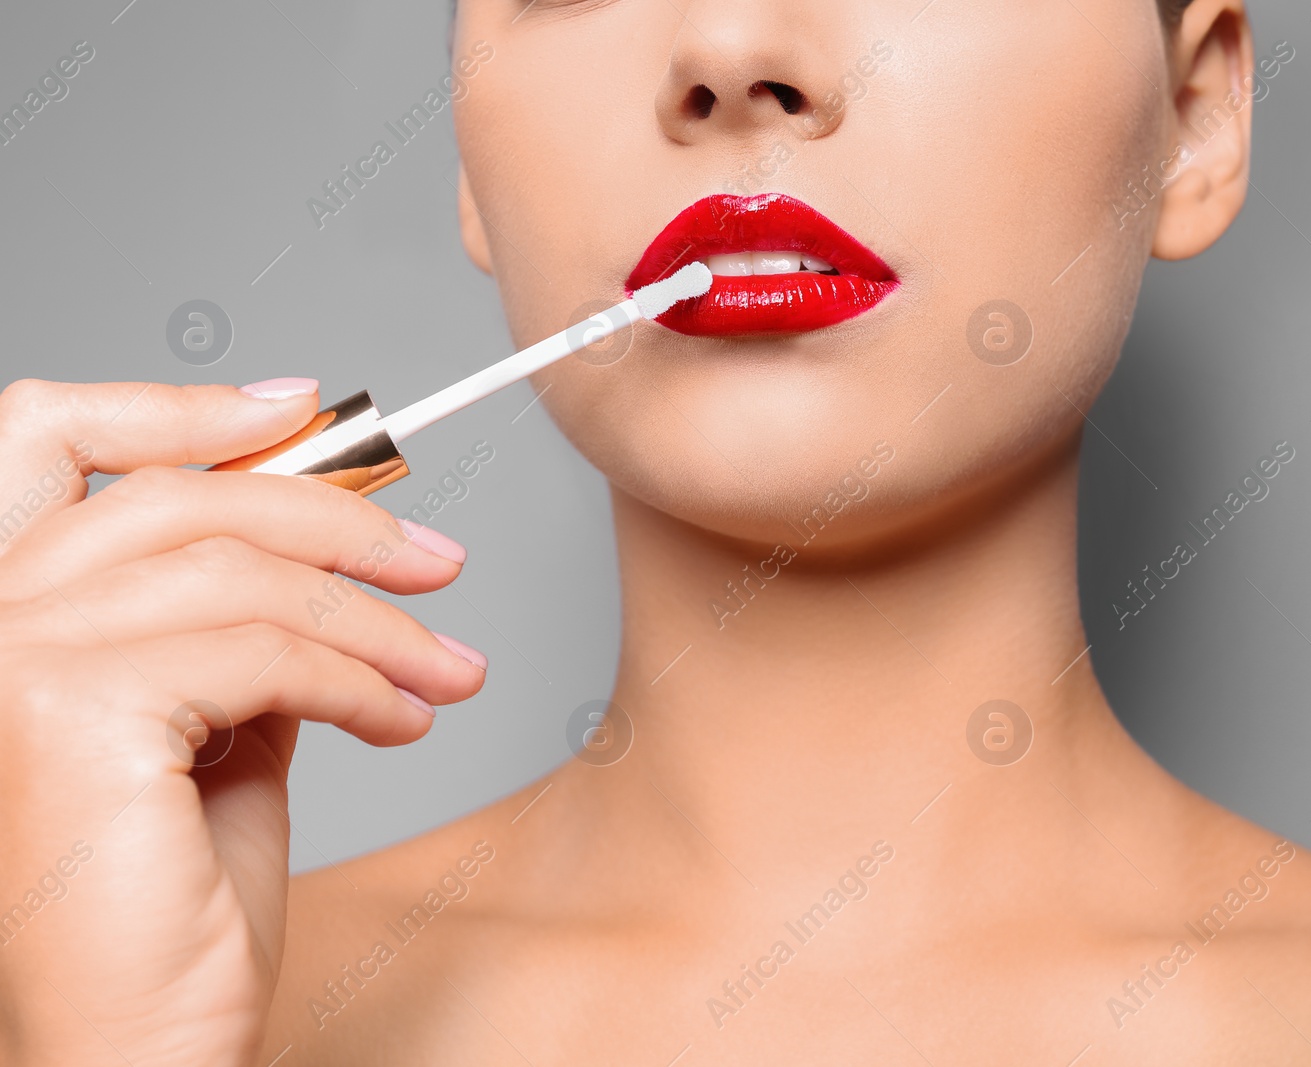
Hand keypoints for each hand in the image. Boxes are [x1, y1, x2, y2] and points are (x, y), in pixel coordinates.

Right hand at [0, 379, 485, 1065]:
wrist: (133, 1049)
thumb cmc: (163, 917)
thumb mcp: (215, 735)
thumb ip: (241, 638)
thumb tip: (323, 564)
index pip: (48, 439)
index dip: (179, 406)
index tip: (303, 409)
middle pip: (178, 496)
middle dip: (336, 518)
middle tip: (439, 564)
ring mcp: (7, 655)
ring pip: (241, 574)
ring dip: (375, 618)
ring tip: (446, 670)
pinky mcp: (64, 706)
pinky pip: (263, 648)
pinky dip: (360, 675)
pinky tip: (403, 718)